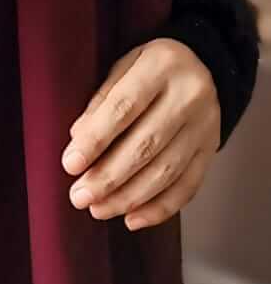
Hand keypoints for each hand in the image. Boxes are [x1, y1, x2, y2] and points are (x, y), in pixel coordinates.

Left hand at [60, 38, 220, 230]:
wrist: (204, 64)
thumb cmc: (152, 66)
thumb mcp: (125, 64)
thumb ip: (103, 100)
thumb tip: (78, 139)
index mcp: (161, 65)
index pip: (124, 107)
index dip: (95, 139)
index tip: (70, 164)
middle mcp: (189, 96)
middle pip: (146, 144)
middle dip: (109, 177)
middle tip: (80, 196)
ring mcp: (205, 125)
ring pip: (167, 171)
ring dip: (129, 197)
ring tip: (99, 210)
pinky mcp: (212, 149)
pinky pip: (188, 185)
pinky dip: (159, 208)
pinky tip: (133, 218)